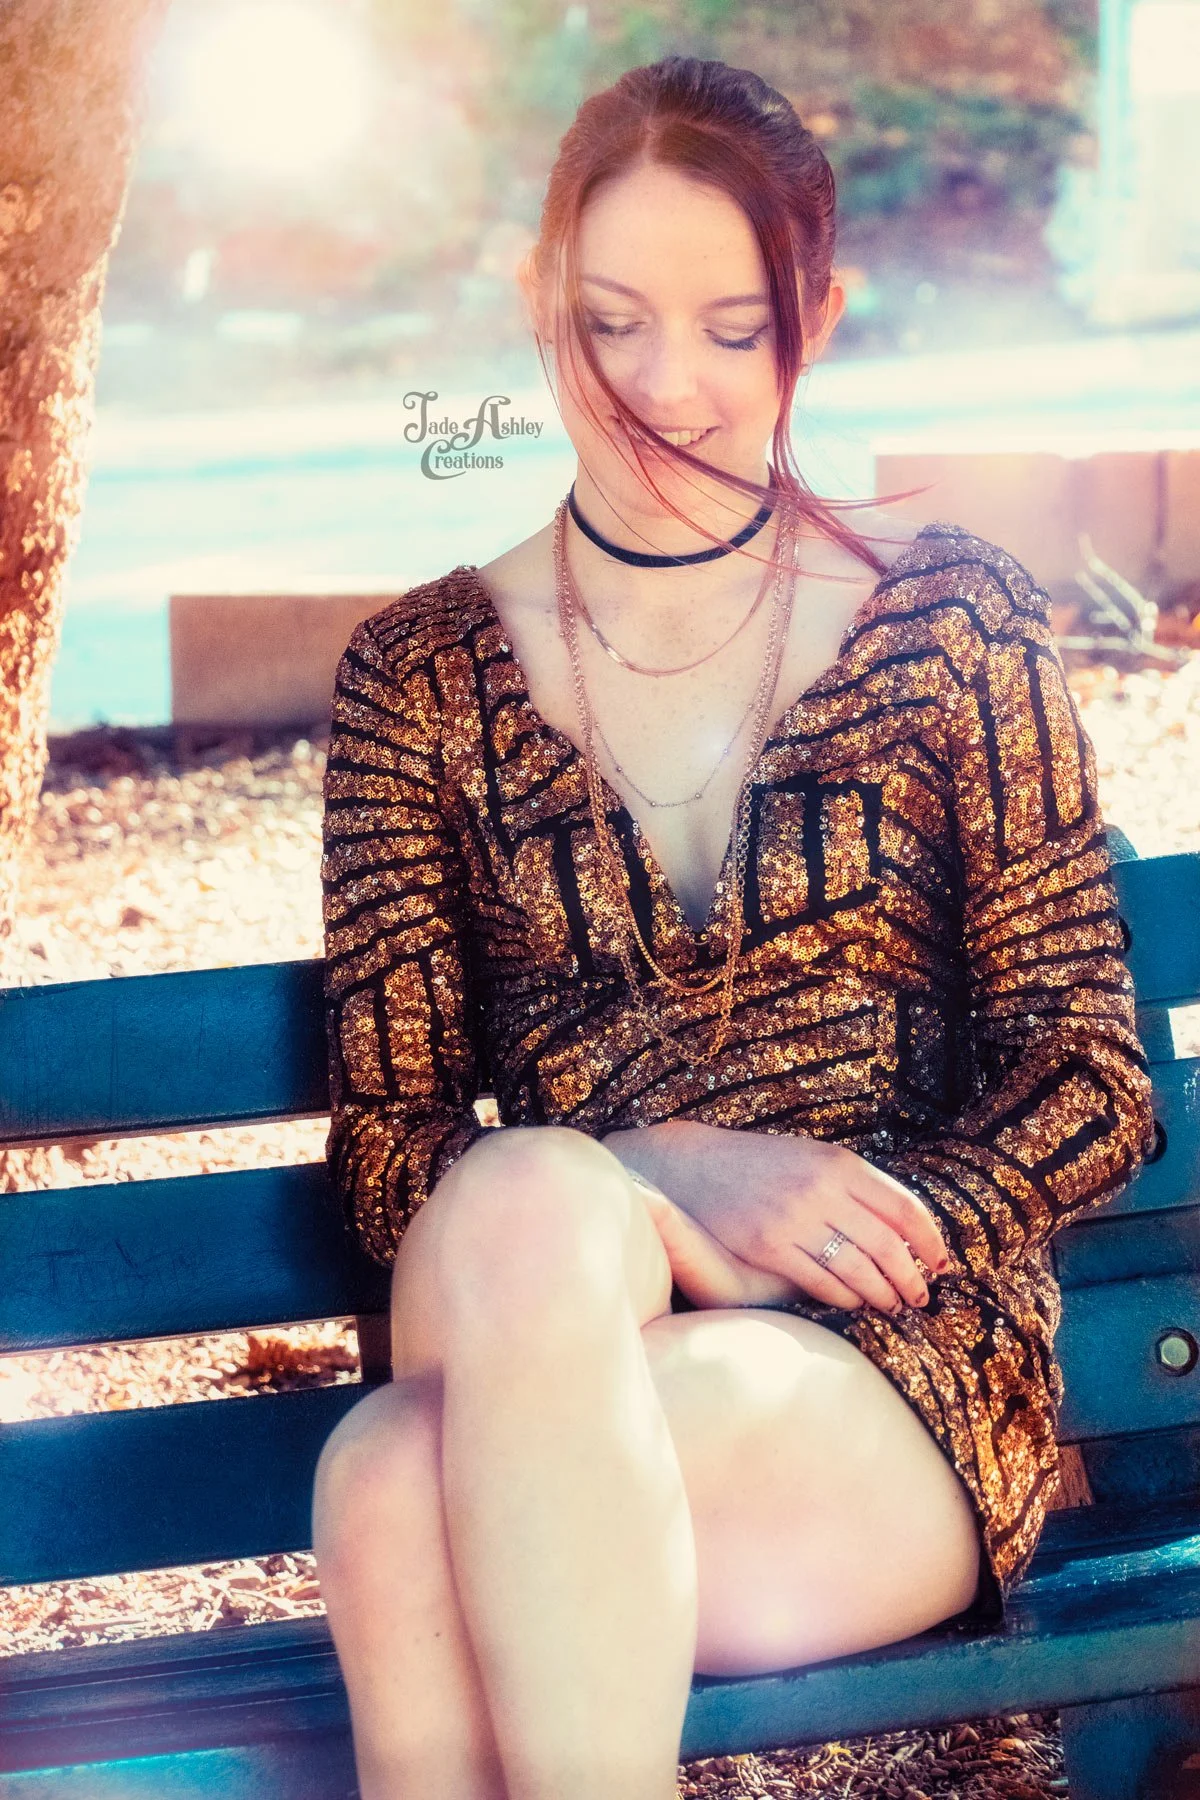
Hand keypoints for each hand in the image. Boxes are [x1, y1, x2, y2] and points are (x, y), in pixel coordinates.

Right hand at [609, 1125, 948, 1314]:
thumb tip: (906, 1229)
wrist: (697, 1167)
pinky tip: (854, 1302)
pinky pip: (822, 1283)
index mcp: (840, 1163)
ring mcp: (794, 1218)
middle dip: (910, 1277)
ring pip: (858, 1269)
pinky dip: (846, 1298)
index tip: (942, 1264)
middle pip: (887, 1245)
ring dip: (882, 1294)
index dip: (930, 1241)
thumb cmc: (762, 1166)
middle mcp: (821, 1189)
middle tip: (919, 1296)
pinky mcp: (769, 1247)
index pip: (904, 1207)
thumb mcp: (813, 1159)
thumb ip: (855, 1186)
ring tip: (892, 1305)